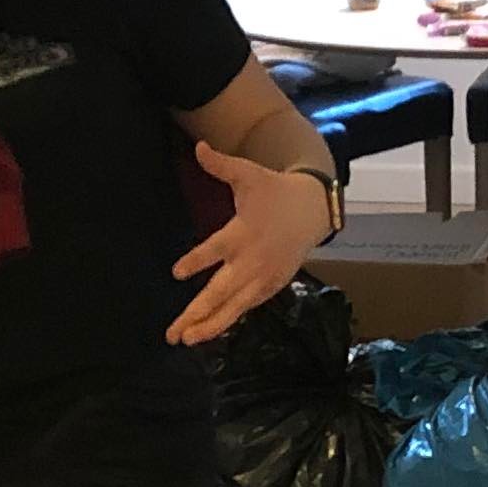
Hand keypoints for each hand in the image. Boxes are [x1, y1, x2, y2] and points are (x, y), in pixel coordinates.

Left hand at [168, 144, 332, 345]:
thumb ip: (221, 165)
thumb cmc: (274, 191)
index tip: (176, 272)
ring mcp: (263, 278)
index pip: (215, 249)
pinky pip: (247, 308)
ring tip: (188, 340)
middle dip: (196, 313)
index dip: (196, 260)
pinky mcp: (271, 287)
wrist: (313, 209)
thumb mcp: (248, 174)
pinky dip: (229, 320)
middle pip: (221, 292)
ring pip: (233, 308)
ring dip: (210, 325)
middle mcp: (251, 261)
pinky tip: (209, 333)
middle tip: (174, 333)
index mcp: (243, 232)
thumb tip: (198, 146)